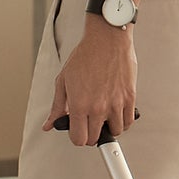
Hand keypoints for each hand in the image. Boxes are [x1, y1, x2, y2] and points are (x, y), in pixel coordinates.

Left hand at [43, 23, 137, 145]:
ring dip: (108, 127)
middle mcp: (97, 107)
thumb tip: (49, 125)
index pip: (78, 139)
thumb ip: (57, 107)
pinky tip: (116, 113)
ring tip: (104, 116)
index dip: (77, 137)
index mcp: (78, 104)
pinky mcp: (129, 98)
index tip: (78, 131)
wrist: (106, 40)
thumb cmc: (85, 56)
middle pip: (94, 139)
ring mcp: (115, 104)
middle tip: (89, 123)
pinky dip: (122, 121)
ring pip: (114, 132)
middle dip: (90, 134)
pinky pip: (128, 122)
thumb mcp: (63, 81)